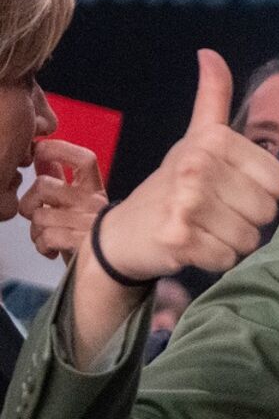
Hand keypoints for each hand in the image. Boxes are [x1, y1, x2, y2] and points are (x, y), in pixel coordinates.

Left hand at [19, 139, 105, 259]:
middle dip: (28, 202)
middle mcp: (94, 202)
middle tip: (34, 214)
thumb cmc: (90, 235)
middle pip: (43, 184)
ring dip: (35, 231)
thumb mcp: (78, 204)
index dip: (59, 149)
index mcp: (95, 189)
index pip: (83, 159)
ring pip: (39, 215)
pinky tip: (50, 249)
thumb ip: (60, 181)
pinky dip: (41, 246)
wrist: (110, 269)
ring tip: (46, 237)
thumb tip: (41, 157)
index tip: (40, 149)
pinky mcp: (82, 243)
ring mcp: (89, 222)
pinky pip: (46, 237)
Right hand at [86, 51, 278, 282]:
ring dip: (233, 242)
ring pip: (251, 238)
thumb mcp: (196, 137)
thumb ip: (212, 98)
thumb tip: (210, 54)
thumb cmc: (173, 183)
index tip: (233, 189)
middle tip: (217, 212)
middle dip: (248, 219)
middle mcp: (198, 166)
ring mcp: (186, 203)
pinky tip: (195, 246)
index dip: (263, 193)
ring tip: (206, 229)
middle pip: (268, 211)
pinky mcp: (179, 238)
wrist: (124, 230)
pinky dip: (216, 260)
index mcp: (213, 140)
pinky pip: (229, 258)